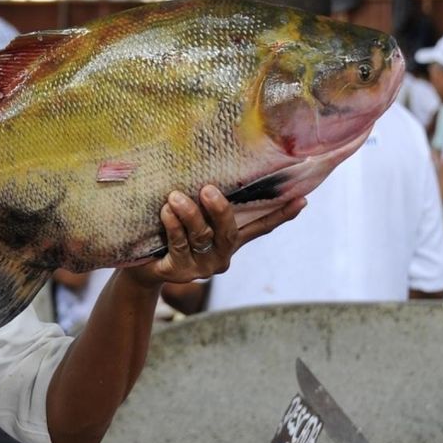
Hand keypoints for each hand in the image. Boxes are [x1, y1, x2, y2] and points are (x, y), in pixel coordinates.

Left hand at [122, 186, 305, 286]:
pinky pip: (178, 245)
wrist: (140, 266)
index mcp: (229, 240)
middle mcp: (220, 255)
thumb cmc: (168, 233)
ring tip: (175, 196)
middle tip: (208, 190)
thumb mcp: (190, 217)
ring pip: (201, 237)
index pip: (260, 227)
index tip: (302, 199)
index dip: (281, 215)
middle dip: (220, 210)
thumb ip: (204, 204)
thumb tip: (212, 170)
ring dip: (189, 214)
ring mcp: (201, 267)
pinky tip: (165, 212)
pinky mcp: (179, 272)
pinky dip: (172, 226)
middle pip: (229, 232)